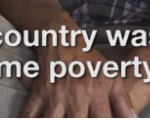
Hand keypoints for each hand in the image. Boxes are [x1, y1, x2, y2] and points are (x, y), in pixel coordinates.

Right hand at [20, 44, 134, 117]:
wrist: (61, 38)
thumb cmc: (88, 60)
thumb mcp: (111, 76)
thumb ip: (122, 101)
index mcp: (97, 93)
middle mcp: (76, 96)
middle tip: (78, 119)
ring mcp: (56, 95)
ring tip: (60, 118)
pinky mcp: (39, 92)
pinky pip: (29, 112)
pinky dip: (27, 118)